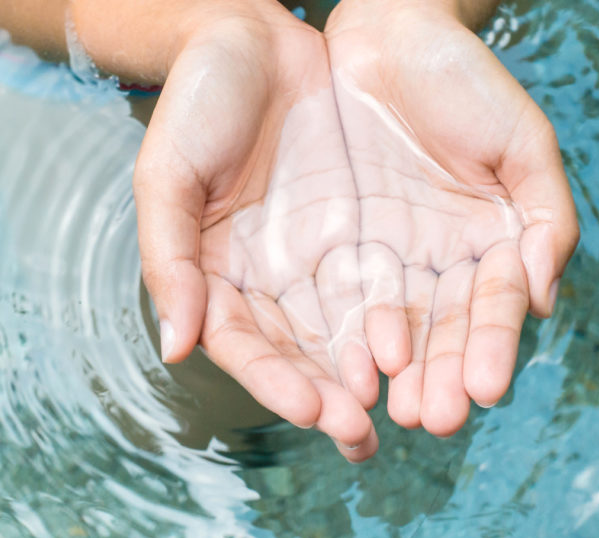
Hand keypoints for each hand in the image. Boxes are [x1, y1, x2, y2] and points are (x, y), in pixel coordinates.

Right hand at [134, 5, 379, 460]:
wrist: (254, 37)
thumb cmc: (198, 101)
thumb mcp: (168, 175)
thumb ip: (168, 260)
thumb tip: (173, 347)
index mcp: (219, 276)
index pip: (247, 345)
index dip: (277, 380)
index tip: (315, 410)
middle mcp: (272, 278)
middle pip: (304, 352)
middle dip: (335, 397)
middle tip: (364, 437)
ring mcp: (321, 256)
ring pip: (353, 328)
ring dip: (381, 374)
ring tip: (408, 413)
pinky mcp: (367, 229)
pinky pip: (393, 280)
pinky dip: (412, 317)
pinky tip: (430, 350)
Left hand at [325, 0, 578, 434]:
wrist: (385, 34)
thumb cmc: (462, 80)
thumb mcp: (521, 141)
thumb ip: (543, 218)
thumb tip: (544, 301)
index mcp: (488, 244)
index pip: (491, 310)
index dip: (490, 348)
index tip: (484, 388)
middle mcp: (436, 262)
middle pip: (440, 332)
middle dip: (437, 377)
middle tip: (431, 418)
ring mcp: (385, 256)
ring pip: (389, 326)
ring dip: (390, 373)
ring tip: (387, 412)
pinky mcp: (336, 245)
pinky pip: (338, 296)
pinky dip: (344, 334)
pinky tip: (347, 369)